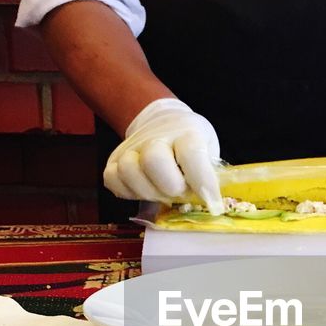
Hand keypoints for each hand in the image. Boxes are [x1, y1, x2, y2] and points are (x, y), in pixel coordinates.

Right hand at [103, 98, 223, 214]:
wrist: (162, 122)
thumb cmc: (189, 142)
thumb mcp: (208, 149)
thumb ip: (208, 173)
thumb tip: (210, 203)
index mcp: (186, 132)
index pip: (191, 154)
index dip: (202, 182)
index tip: (213, 203)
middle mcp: (155, 136)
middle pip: (154, 161)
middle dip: (171, 187)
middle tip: (180, 192)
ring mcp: (131, 147)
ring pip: (129, 171)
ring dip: (148, 192)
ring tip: (161, 193)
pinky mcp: (114, 159)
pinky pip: (112, 180)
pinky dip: (127, 192)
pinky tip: (143, 190)